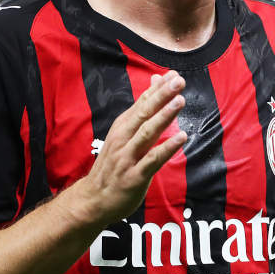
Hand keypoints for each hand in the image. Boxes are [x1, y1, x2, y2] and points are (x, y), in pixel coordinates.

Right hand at [78, 71, 188, 225]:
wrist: (92, 199)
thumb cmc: (113, 165)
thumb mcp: (123, 134)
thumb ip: (141, 112)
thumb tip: (155, 83)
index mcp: (122, 127)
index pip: (142, 103)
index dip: (158, 89)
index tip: (173, 74)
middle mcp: (124, 138)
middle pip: (144, 113)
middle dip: (162, 96)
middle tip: (179, 81)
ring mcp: (128, 157)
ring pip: (147, 133)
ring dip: (164, 116)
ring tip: (180, 101)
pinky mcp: (135, 176)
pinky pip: (152, 160)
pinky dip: (167, 148)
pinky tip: (181, 138)